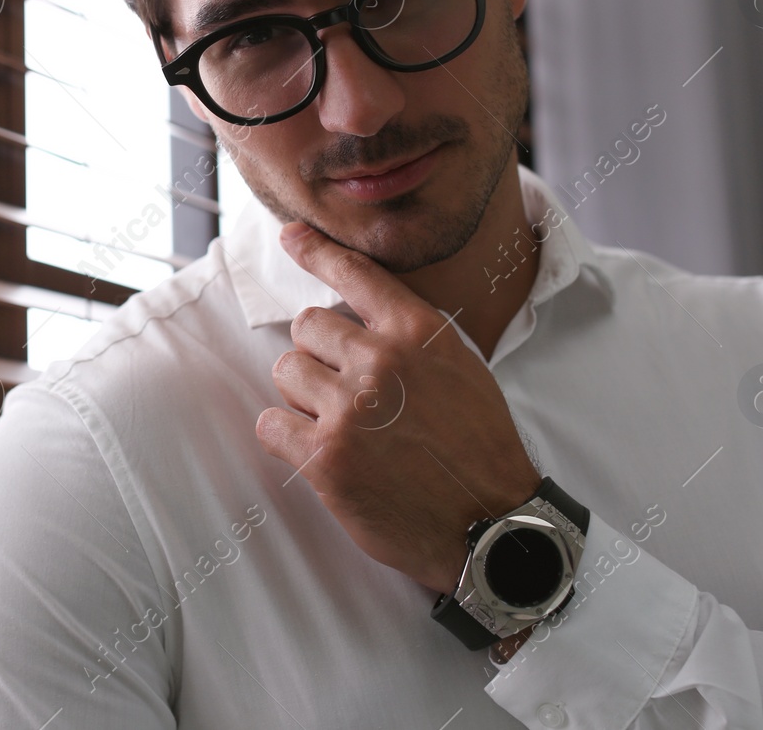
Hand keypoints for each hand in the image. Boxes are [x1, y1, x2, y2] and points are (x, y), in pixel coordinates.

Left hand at [255, 222, 541, 594]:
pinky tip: (320, 453)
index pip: (354, 274)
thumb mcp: (461, 368)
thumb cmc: (478, 448)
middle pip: (307, 327)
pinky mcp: (325, 457)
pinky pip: (270, 423)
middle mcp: (381, 360)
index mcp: (418, 331)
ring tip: (342, 426)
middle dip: (320, 357)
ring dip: (303, 397)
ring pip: (285, 371)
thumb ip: (409, 336)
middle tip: (350, 394)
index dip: (316, 251)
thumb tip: (356, 317)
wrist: (492, 526)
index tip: (291, 235)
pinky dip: (286, 437)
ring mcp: (350, 409)